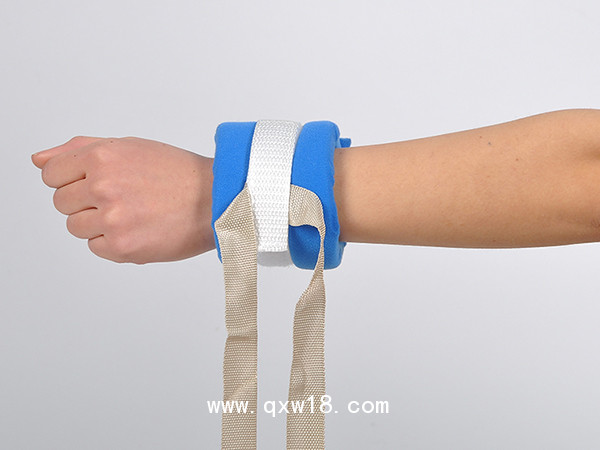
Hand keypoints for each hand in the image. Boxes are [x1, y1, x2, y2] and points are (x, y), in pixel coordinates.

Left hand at [31, 136, 214, 263]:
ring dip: (98, 223)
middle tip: (121, 198)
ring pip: (76, 227)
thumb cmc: (178, 173)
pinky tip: (137, 228)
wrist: (216, 199)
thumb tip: (39, 160)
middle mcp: (103, 187)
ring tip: (131, 214)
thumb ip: (79, 149)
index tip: (94, 183)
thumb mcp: (130, 147)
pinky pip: (96, 248)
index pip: (52, 174)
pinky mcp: (124, 248)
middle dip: (86, 201)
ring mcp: (113, 220)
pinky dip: (113, 242)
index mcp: (102, 158)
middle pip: (62, 203)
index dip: (72, 179)